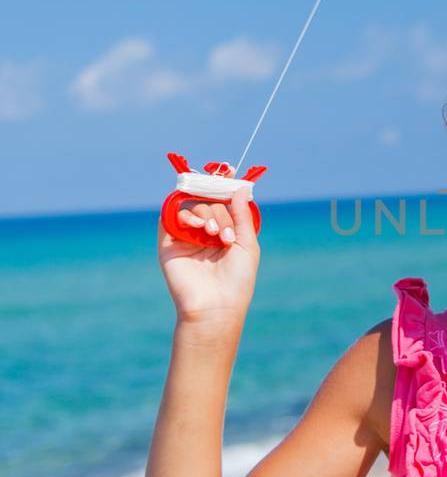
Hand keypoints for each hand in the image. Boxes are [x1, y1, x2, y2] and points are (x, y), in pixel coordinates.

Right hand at [157, 186, 260, 326]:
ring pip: (192, 207)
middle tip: (225, 235)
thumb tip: (240, 186)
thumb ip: (241, 215)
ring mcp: (187, 237)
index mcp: (225, 233)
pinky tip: (198, 228)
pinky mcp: (169, 244)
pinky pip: (170, 217)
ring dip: (206, 214)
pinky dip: (185, 215)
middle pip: (209, 203)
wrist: (215, 307)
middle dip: (220, 212)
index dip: (224, 187)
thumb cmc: (236, 280)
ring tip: (214, 235)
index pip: (223, 203)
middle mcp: (206, 233)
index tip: (229, 170)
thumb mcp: (246, 244)